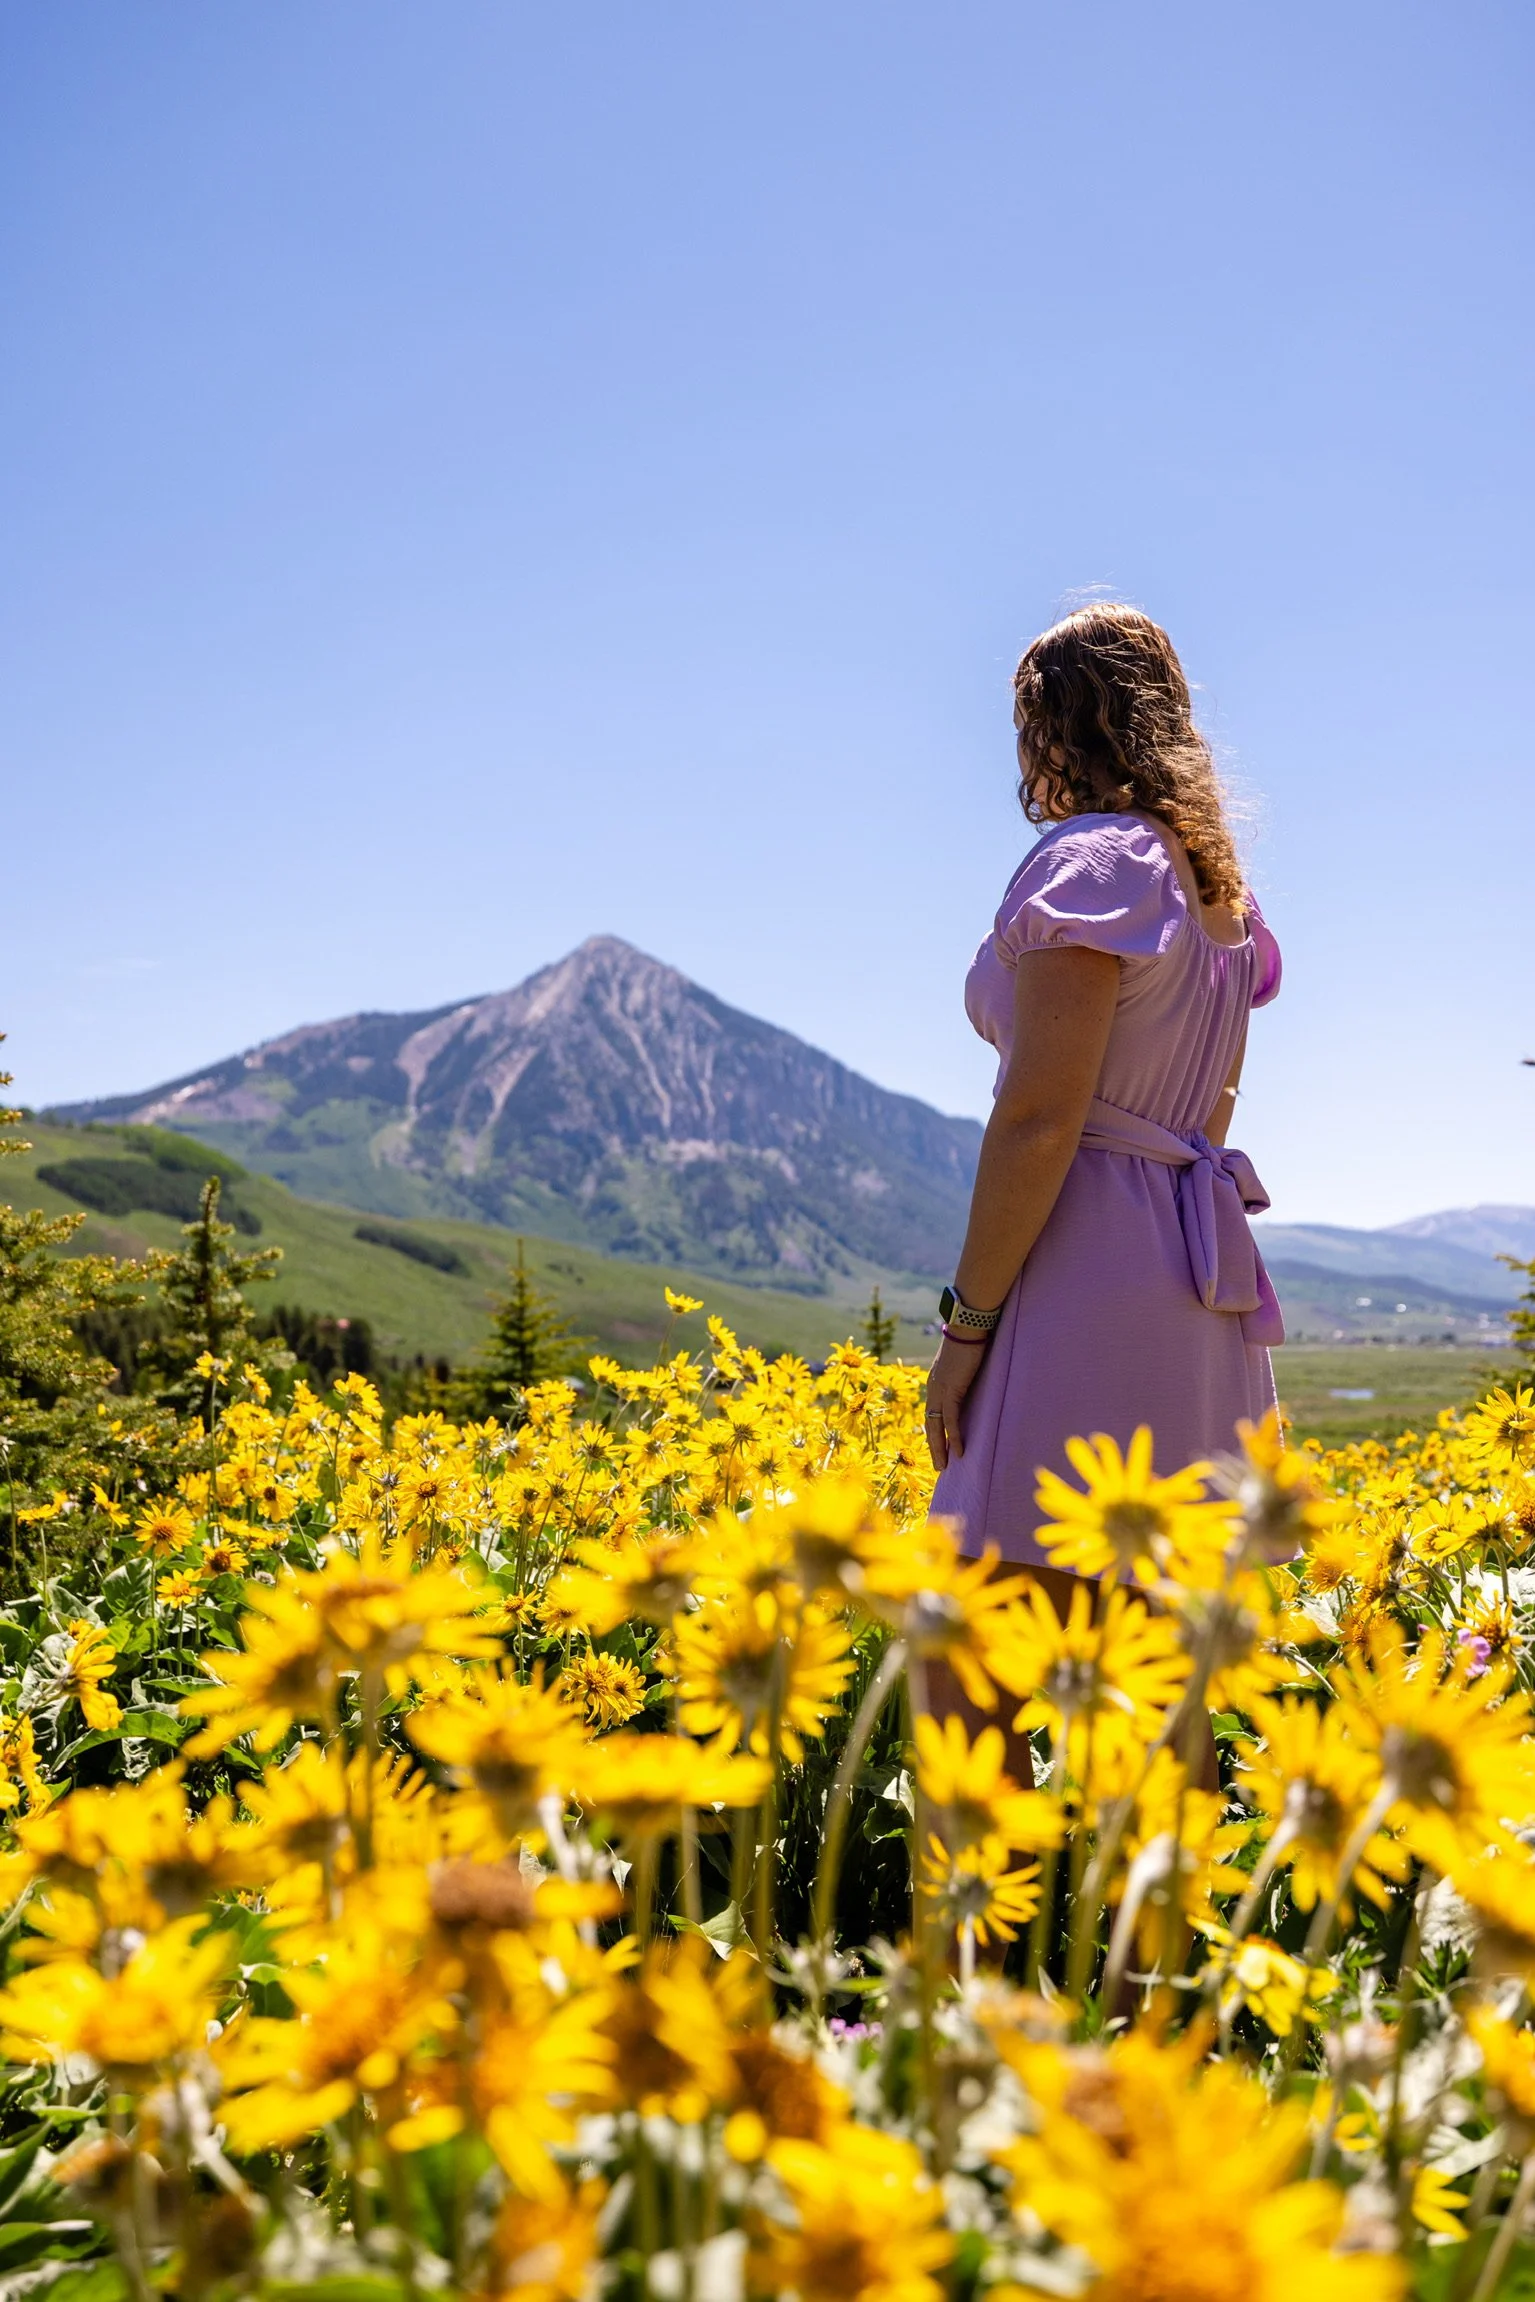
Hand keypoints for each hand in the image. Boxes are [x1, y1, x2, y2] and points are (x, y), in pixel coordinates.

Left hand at [924, 1333, 987, 1472]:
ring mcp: (940, 1390)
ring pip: (936, 1426)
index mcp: (935, 1382)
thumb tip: (973, 1382)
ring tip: (944, 1467)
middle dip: (934, 1446)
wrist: (968, 1326)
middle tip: (939, 1467)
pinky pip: (950, 1420)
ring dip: (939, 1448)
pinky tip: (958, 1453)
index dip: (934, 1432)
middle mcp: (933, 1388)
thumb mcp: (964, 1363)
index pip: (932, 1413)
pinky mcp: (951, 1390)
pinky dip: (954, 1437)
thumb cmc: (970, 1339)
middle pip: (930, 1424)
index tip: (939, 1448)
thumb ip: (964, 1376)